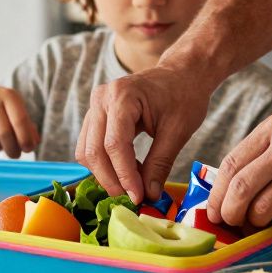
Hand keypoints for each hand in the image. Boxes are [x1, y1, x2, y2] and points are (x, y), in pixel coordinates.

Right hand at [0, 83, 38, 157]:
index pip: (20, 120)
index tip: (27, 149)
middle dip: (11, 149)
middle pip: (4, 132)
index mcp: (9, 95)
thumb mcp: (16, 112)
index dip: (25, 139)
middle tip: (14, 154)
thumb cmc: (1, 109)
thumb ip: (28, 128)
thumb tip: (34, 143)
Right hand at [74, 65, 210, 203]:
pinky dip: (105, 164)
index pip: (115, 144)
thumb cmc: (184, 95)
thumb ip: (160, 163)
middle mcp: (101, 98)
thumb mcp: (178, 131)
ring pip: (87, 151)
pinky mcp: (96, 115)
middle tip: (133, 198)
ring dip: (106, 174)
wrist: (181, 74)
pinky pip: (90, 146)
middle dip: (112, 180)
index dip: (125, 175)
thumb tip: (149, 195)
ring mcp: (95, 105)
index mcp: (123, 96)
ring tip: (133, 185)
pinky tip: (128, 171)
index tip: (138, 196)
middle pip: (94, 151)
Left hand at [206, 98, 271, 226]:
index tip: (214, 209)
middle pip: (240, 188)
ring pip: (263, 205)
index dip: (217, 193)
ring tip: (261, 222)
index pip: (230, 164)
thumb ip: (269, 149)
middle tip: (230, 223)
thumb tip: (237, 183)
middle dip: (229, 213)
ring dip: (256, 221)